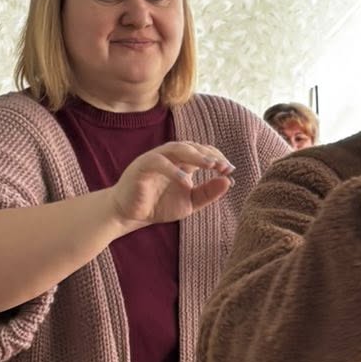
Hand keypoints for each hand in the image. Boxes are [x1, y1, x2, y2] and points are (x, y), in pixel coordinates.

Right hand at [108, 142, 234, 230]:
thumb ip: (208, 193)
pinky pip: (159, 163)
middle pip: (192, 146)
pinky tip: (187, 182)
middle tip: (224, 166)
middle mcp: (169, 156)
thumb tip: (229, 181)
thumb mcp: (190, 202)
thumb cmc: (159, 206)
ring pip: (177, 148)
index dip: (217, 157)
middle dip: (210, 154)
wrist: (130, 215)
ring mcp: (155, 159)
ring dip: (195, 155)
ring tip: (211, 165)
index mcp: (182, 162)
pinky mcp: (141, 166)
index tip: (230, 170)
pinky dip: (173, 171)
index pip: (202, 151)